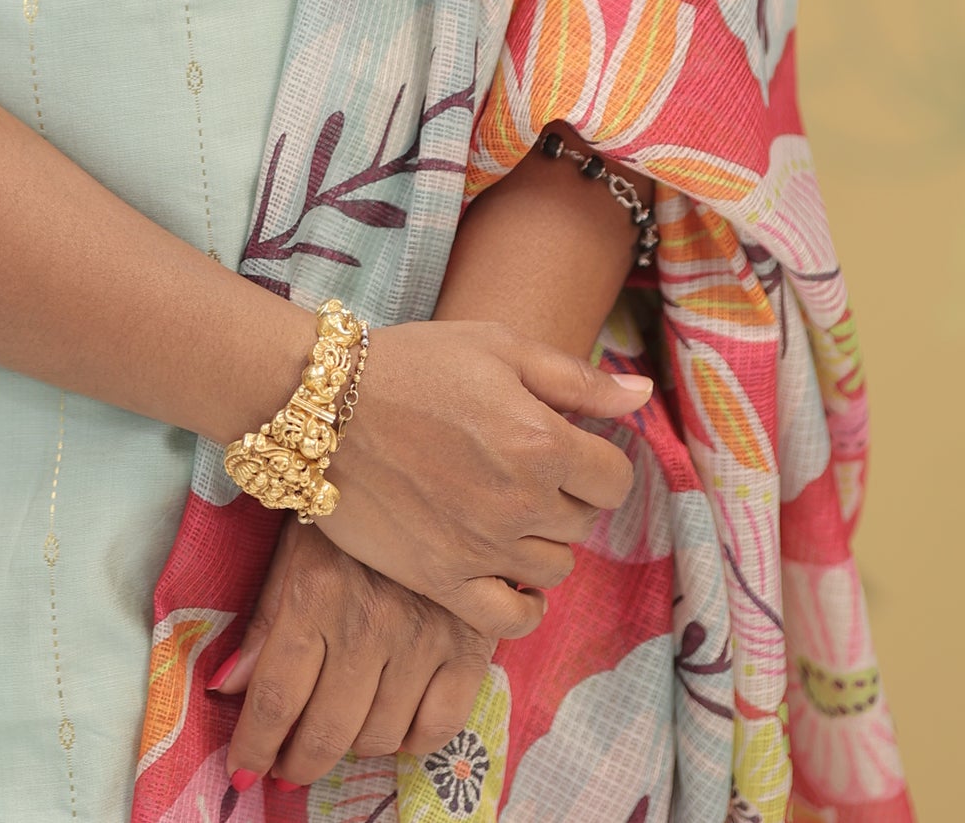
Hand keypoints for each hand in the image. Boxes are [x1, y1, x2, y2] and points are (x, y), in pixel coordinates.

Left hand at [215, 520, 492, 792]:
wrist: (427, 458)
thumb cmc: (347, 504)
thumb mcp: (294, 548)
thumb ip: (263, 622)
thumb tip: (227, 687)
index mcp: (315, 593)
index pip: (276, 697)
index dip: (255, 746)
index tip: (244, 771)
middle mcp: (368, 621)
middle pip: (326, 729)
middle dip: (299, 761)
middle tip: (289, 766)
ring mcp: (424, 636)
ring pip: (381, 736)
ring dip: (354, 743)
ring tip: (342, 725)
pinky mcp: (471, 644)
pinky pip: (438, 728)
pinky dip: (413, 739)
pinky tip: (396, 720)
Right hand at [319, 318, 649, 637]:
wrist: (324, 405)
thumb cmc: (413, 364)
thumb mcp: (498, 347)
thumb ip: (576, 379)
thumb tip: (640, 396)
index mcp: (542, 442)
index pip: (613, 480)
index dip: (594, 461)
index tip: (564, 447)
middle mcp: (521, 502)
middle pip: (583, 521)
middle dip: (564, 494)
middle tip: (520, 467)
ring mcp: (483, 547)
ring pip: (553, 566)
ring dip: (540, 540)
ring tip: (502, 507)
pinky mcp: (443, 579)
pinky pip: (512, 617)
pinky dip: (522, 602)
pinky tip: (507, 573)